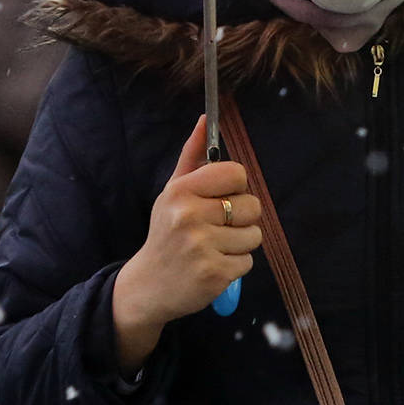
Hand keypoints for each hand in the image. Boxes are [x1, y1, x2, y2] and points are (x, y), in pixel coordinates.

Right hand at [110, 120, 261, 369]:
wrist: (149, 285)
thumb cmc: (165, 233)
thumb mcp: (172, 192)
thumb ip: (192, 156)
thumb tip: (206, 119)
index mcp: (181, 191)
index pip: (237, 174)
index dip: (236, 187)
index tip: (223, 198)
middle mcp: (189, 216)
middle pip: (252, 206)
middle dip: (241, 218)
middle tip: (217, 228)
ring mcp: (202, 247)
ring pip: (254, 236)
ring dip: (240, 244)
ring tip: (214, 247)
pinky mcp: (215, 274)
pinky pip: (248, 262)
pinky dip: (236, 265)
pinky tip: (213, 265)